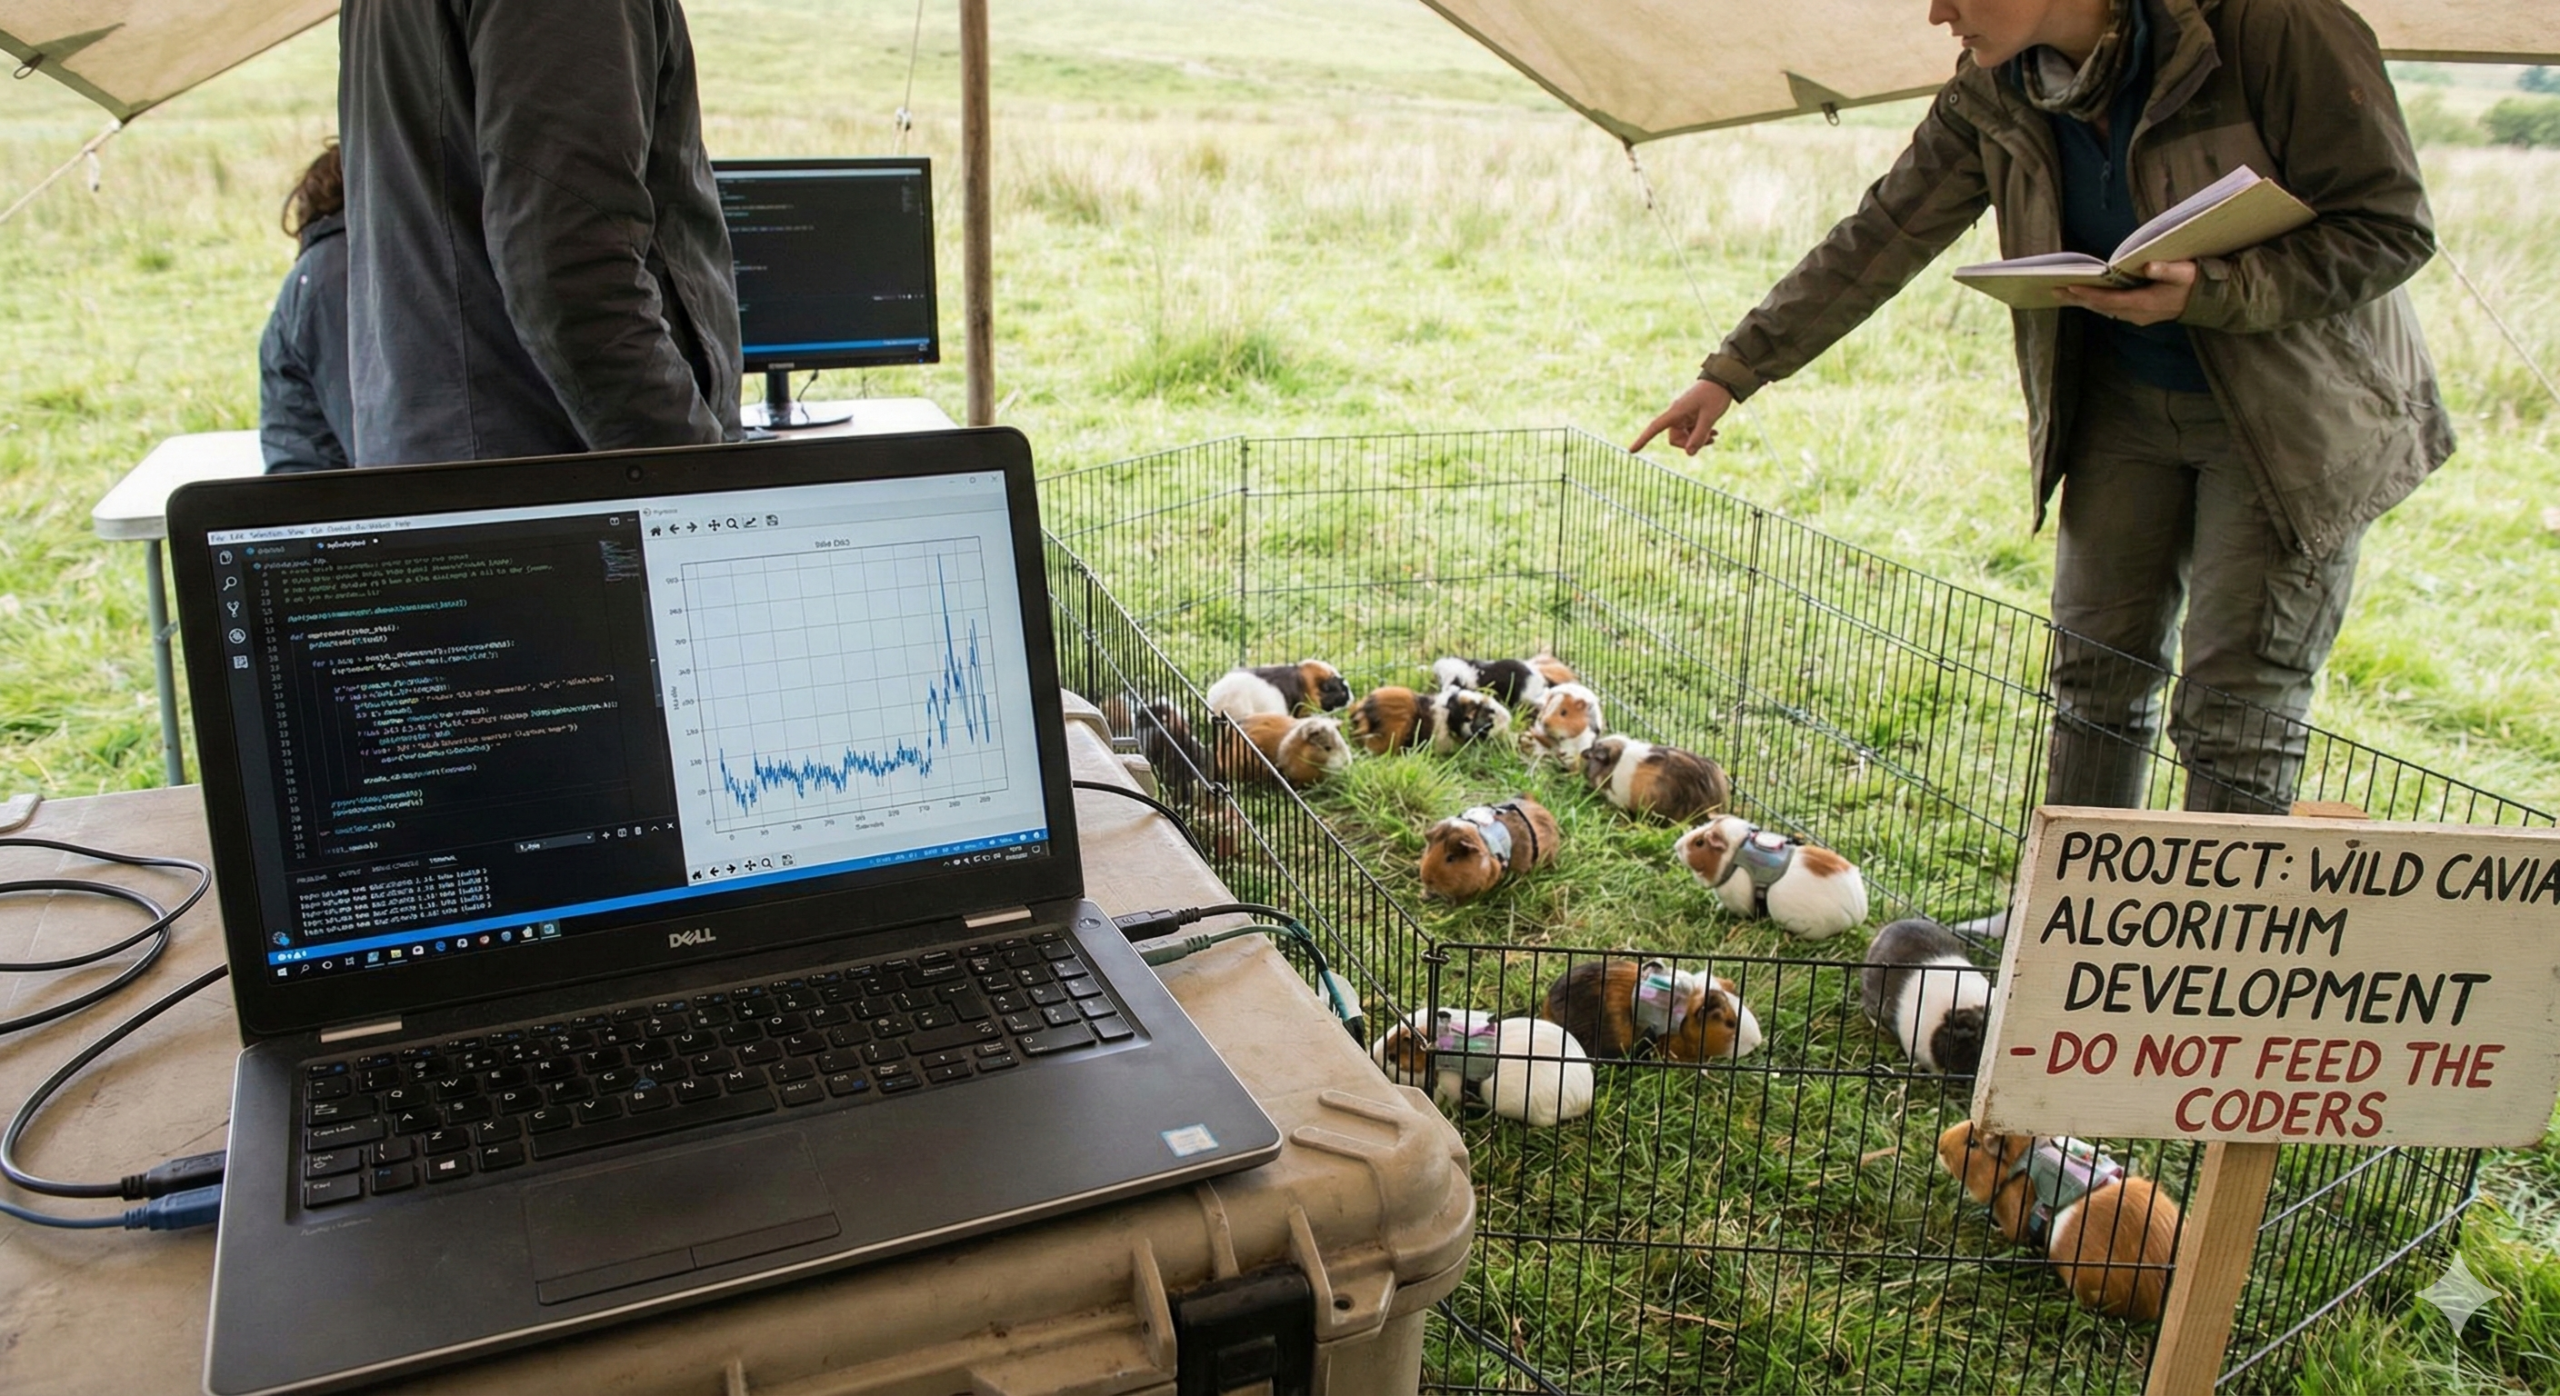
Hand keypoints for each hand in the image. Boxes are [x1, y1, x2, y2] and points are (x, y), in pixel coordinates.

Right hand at [1631, 378, 1735, 454]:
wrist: (1723, 380)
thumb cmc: (1715, 395)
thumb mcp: (1709, 417)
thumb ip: (1699, 435)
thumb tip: (1689, 454)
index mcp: (1676, 412)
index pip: (1655, 427)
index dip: (1643, 439)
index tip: (1631, 451)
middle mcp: (1676, 414)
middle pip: (1675, 439)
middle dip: (1690, 443)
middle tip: (1709, 440)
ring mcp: (1684, 416)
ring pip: (1685, 437)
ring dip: (1698, 440)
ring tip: (1714, 437)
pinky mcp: (1691, 416)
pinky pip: (1691, 431)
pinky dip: (1701, 435)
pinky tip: (1714, 434)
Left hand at [2057, 260, 2196, 326]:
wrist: (2205, 301)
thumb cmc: (2194, 282)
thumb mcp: (2185, 272)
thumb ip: (2168, 269)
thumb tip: (2148, 265)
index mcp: (2144, 303)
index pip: (2109, 300)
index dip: (2089, 294)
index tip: (2070, 286)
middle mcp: (2136, 314)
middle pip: (2100, 307)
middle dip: (2077, 298)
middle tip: (2053, 290)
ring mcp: (2136, 316)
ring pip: (2103, 309)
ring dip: (2083, 301)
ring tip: (2061, 293)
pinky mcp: (2137, 314)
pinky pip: (2110, 309)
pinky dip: (2095, 303)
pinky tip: (2083, 297)